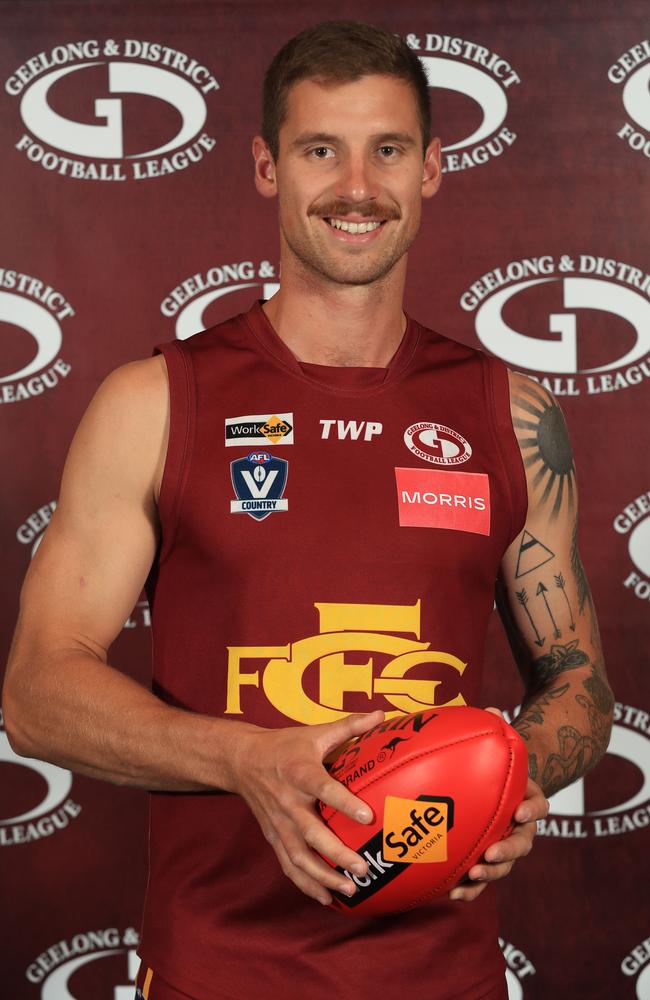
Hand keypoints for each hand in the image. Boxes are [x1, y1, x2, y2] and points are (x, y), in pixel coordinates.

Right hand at [230, 710, 384, 905]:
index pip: (323, 788)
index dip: (343, 802)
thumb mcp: (314, 732)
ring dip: (323, 877)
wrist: (241, 760)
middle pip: (311, 833)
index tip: (367, 816)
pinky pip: (288, 865)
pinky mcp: (273, 836)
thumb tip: (381, 714)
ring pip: (299, 856)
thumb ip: (349, 726)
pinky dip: (306, 884)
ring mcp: (279, 823)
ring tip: (350, 890)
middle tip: (363, 868)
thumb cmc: (285, 746)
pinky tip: (327, 899)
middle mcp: (288, 801)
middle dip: (336, 854)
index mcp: (299, 771)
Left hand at [449, 707, 548, 901]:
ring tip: (472, 877)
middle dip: (508, 850)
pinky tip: (452, 894)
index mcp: (529, 799)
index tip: (519, 810)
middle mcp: (521, 826)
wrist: (497, 786)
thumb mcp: (499, 746)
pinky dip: (470, 888)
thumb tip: (492, 708)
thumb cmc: (495, 763)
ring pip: (504, 864)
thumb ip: (495, 728)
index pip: (539, 805)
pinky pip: (481, 878)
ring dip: (490, 875)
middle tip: (491, 854)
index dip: (532, 810)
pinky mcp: (486, 859)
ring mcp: (504, 844)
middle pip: (522, 842)